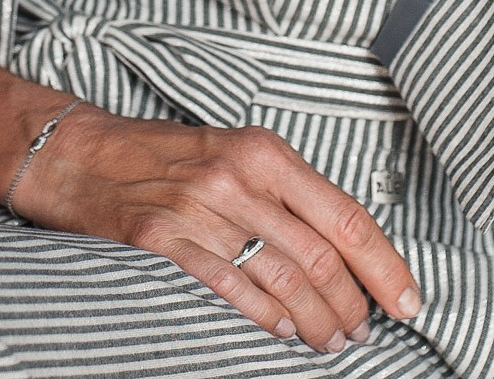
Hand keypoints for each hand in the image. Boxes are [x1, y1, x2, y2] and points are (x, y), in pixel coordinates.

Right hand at [17, 106, 422, 352]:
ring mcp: (201, 210)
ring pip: (284, 281)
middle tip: (365, 331)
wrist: (83, 154)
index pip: (347, 215)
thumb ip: (284, 192)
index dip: (385, 266)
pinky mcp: (165, 241)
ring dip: (318, 322)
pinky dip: (268, 321)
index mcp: (265, 151)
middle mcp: (239, 177)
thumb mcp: (234, 152)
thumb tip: (343, 245)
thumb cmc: (165, 154)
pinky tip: (286, 334)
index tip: (410, 300)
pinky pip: (233, 291)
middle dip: (354, 305)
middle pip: (321, 256)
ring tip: (333, 342)